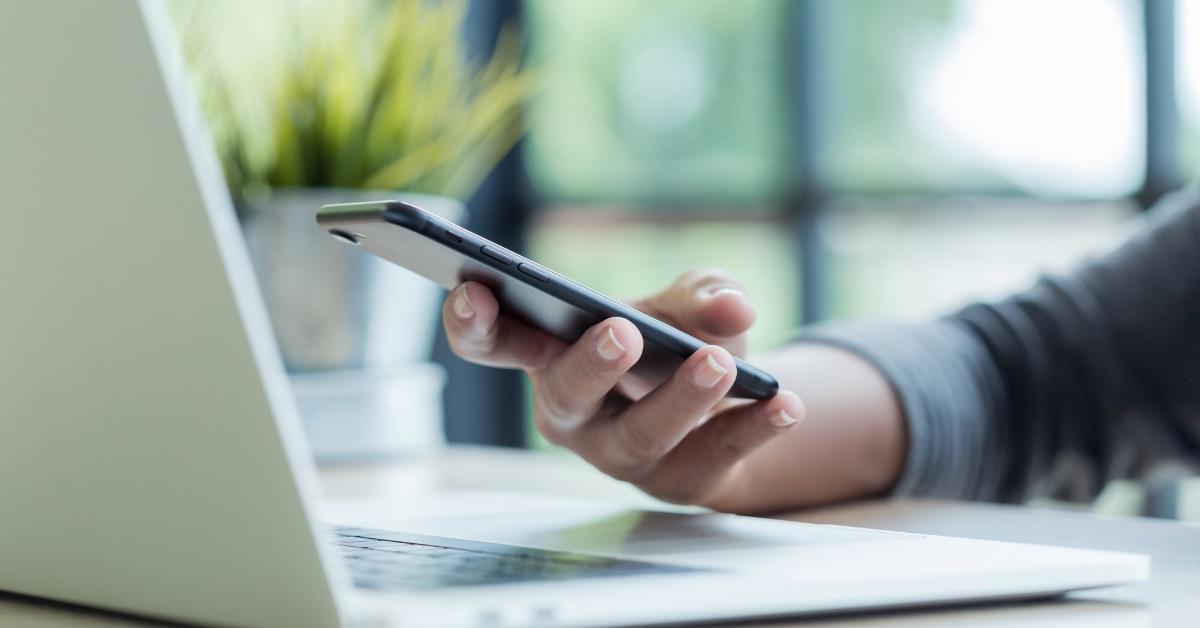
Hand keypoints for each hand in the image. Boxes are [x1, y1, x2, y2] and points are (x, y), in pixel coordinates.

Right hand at [441, 268, 804, 509]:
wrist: (720, 403)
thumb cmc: (673, 342)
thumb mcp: (683, 304)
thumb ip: (701, 293)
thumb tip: (730, 303)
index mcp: (550, 355)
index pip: (495, 343)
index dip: (473, 323)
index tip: (473, 292)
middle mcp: (574, 413)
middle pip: (565, 396)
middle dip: (589, 364)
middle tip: (622, 332)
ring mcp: (621, 455)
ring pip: (640, 435)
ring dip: (681, 399)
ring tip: (721, 363)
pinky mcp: (678, 482)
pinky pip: (713, 457)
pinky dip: (752, 428)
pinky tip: (784, 404)